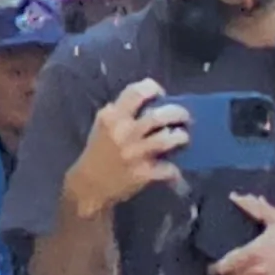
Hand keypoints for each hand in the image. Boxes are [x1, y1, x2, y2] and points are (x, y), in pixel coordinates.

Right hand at [64, 80, 188, 218]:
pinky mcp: (145, 173)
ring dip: (181, 137)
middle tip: (184, 117)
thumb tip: (154, 103)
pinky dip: (176, 170)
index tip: (162, 94)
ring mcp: (135, 153)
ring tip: (182, 138)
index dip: (153, 89)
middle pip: (159, 115)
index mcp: (111, 116)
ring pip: (168, 139)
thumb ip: (123, 113)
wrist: (90, 185)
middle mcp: (123, 132)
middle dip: (178, 113)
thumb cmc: (99, 152)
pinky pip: (170, 168)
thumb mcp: (104, 126)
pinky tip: (174, 169)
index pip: (136, 92)